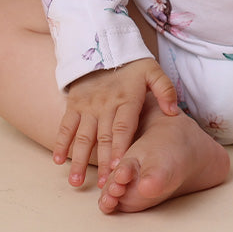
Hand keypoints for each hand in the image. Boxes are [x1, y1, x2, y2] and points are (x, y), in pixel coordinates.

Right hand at [54, 58, 177, 187]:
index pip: (123, 128)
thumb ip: (165, 90)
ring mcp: (88, 106)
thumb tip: (174, 112)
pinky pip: (66, 125)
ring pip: (83, 136)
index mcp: (126, 99)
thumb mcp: (153, 71)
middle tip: (103, 186)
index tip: (118, 168)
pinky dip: (61, 143)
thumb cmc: (132, 65)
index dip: (120, 148)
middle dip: (103, 163)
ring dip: (79, 160)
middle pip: (103, 138)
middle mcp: (105, 105)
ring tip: (76, 182)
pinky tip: (58, 161)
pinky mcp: (74, 104)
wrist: (104, 45)